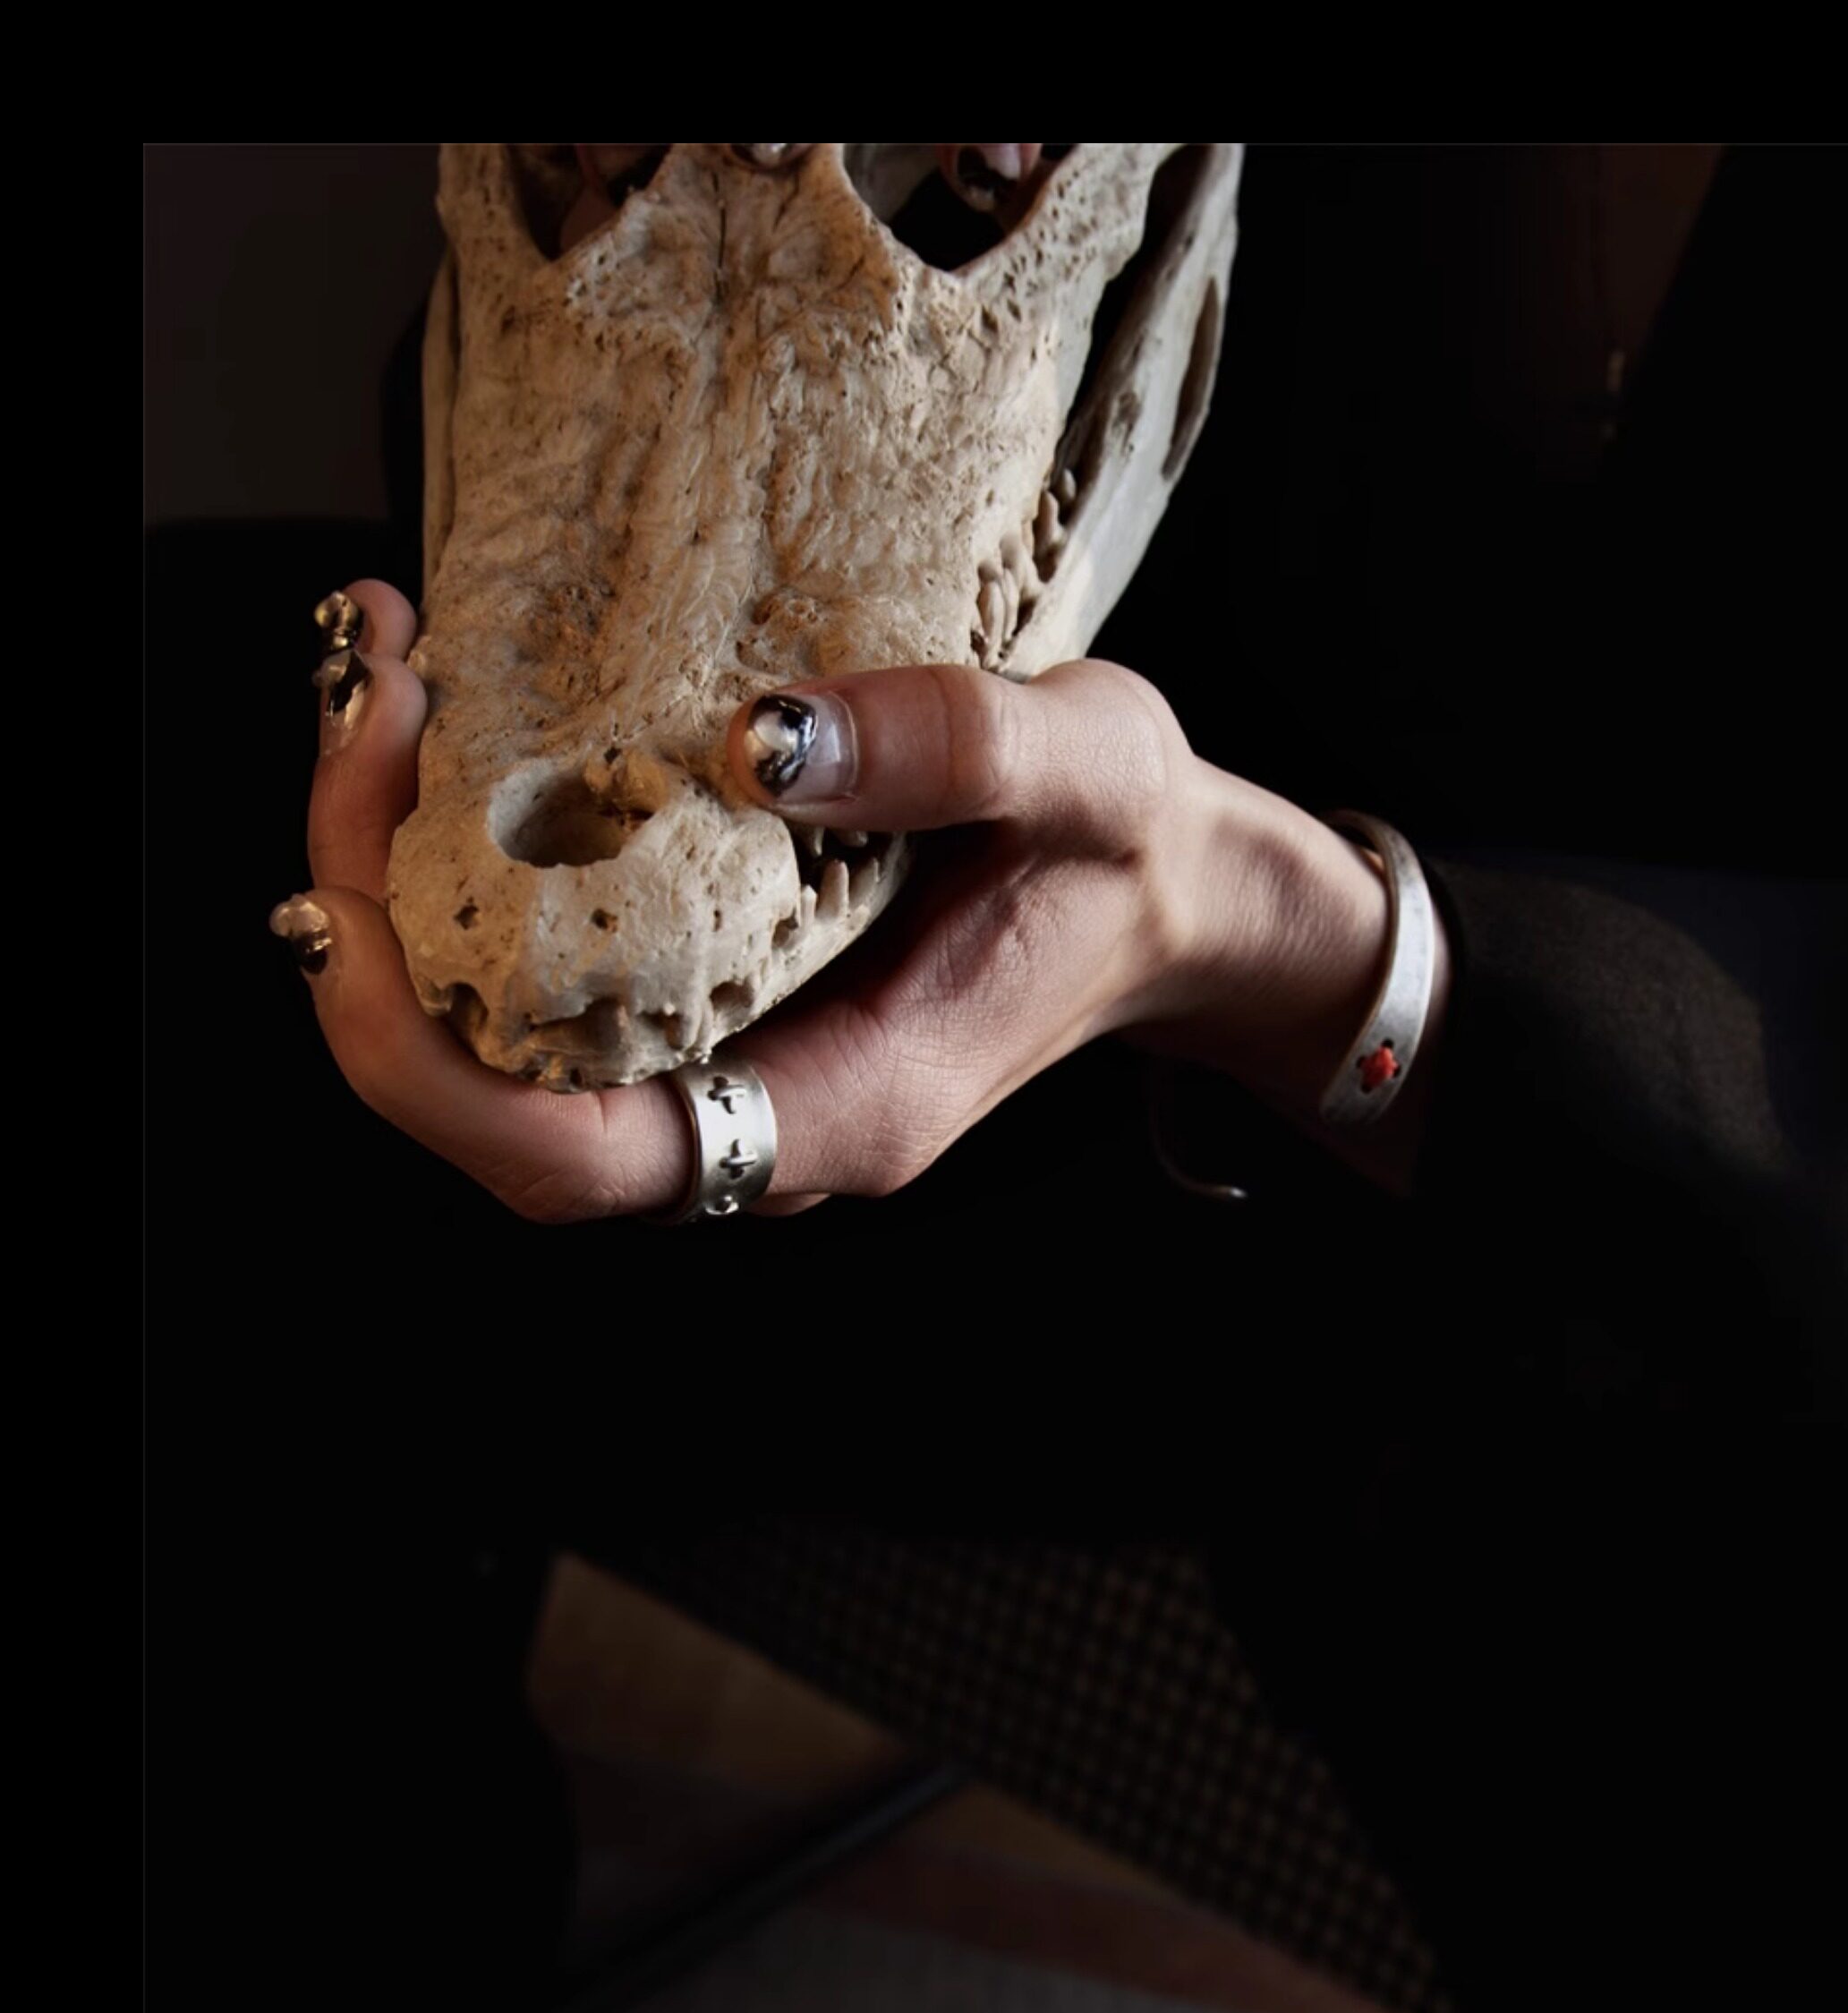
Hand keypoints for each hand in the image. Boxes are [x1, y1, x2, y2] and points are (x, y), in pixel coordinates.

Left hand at [280, 579, 1444, 1221]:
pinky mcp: (711, 1006)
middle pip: (491, 1100)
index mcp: (848, 1106)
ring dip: (406, 885)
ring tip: (398, 692)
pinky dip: (473, 870)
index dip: (424, 1055)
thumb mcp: (1093, 768)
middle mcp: (761, 1118)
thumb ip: (955, 749)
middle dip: (377, 928)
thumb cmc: (1134, 854)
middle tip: (372, 706)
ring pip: (498, 1043)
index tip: (359, 882)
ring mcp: (729, 1071)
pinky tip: (469, 735)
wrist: (1165, 901)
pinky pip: (544, 981)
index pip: (576, 1161)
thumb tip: (754, 737)